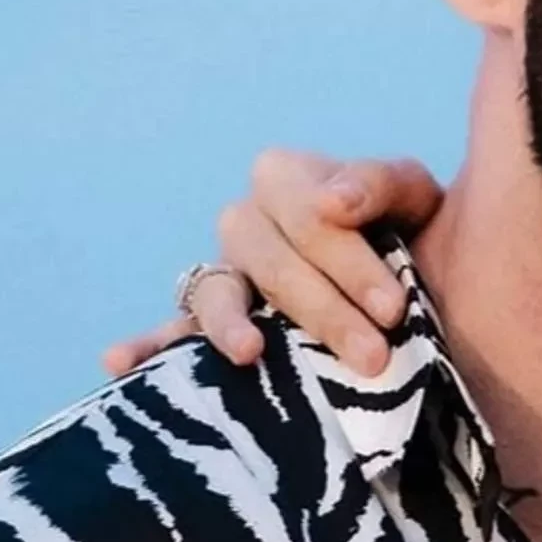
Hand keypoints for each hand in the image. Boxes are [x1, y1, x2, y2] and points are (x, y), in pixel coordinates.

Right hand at [102, 150, 444, 377]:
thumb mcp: (414, 196)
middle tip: (373, 356)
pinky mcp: (213, 322)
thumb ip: (379, 185)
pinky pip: (171, 330)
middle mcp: (248, 221)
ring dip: (232, 323)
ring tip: (250, 352)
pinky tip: (118, 362)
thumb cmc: (413, 231)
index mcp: (288, 179)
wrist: (423, 283)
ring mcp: (226, 272)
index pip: (308, 216)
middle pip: (272, 262)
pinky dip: (145, 345)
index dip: (349, 261)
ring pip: (220, 293)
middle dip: (324, 310)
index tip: (393, 307)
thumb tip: (331, 203)